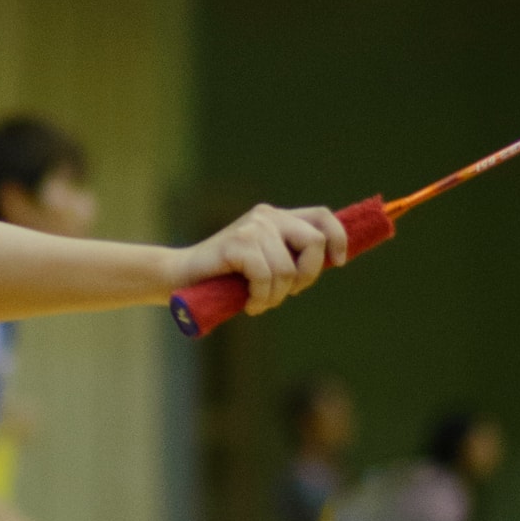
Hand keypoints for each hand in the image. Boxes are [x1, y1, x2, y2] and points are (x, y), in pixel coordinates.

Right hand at [171, 204, 347, 315]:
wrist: (180, 278)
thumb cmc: (224, 278)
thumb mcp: (264, 262)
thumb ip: (290, 257)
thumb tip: (331, 262)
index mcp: (276, 217)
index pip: (322, 217)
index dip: (338, 238)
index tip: (338, 262)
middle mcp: (266, 216)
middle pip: (314, 242)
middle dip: (307, 276)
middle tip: (289, 293)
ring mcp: (252, 227)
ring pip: (288, 269)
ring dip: (276, 296)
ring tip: (259, 303)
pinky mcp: (237, 243)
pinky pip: (266, 276)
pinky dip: (260, 298)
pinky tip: (249, 304)